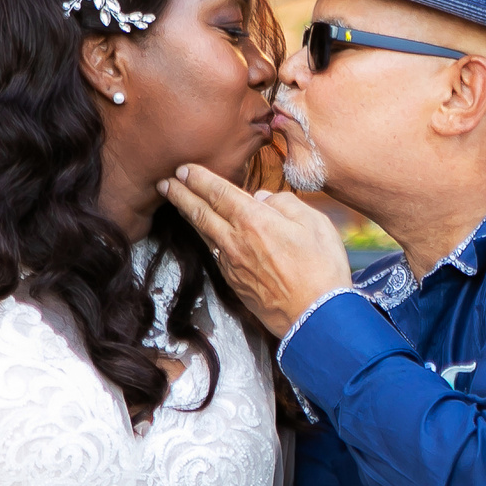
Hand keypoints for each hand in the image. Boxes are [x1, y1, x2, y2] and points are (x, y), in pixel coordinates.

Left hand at [157, 165, 353, 336]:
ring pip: (203, 233)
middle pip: (200, 212)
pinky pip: (215, 253)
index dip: (198, 178)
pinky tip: (205, 234)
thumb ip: (286, 204)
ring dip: (187, 214)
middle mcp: (236, 241)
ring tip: (175, 201)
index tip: (183, 169)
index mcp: (254, 220)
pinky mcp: (234, 282)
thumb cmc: (321, 269)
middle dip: (180, 194)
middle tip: (164, 182)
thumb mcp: (315, 223)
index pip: (219, 192)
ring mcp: (232, 264)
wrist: (315, 317)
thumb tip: (263, 199)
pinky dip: (205, 238)